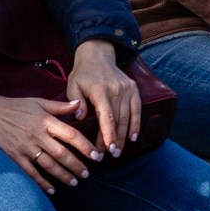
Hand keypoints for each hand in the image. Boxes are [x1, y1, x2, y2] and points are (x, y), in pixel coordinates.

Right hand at [0, 89, 98, 189]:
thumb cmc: (16, 106)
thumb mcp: (39, 102)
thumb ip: (60, 106)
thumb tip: (80, 104)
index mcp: (45, 121)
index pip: (70, 135)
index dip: (85, 146)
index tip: (96, 156)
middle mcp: (37, 135)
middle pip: (62, 153)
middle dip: (76, 165)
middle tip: (87, 174)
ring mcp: (25, 147)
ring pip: (48, 165)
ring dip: (63, 175)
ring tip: (75, 182)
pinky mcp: (15, 156)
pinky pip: (30, 172)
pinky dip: (42, 182)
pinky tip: (52, 190)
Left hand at [68, 38, 141, 156]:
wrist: (98, 55)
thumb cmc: (82, 73)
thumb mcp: (73, 85)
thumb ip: (76, 102)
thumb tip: (80, 118)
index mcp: (100, 90)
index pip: (106, 116)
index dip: (108, 134)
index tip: (108, 149)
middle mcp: (116, 90)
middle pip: (117, 120)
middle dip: (115, 140)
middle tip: (111, 155)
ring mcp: (127, 89)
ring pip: (127, 117)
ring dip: (124, 136)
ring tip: (119, 151)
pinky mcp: (133, 89)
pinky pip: (137, 109)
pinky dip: (136, 124)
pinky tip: (133, 137)